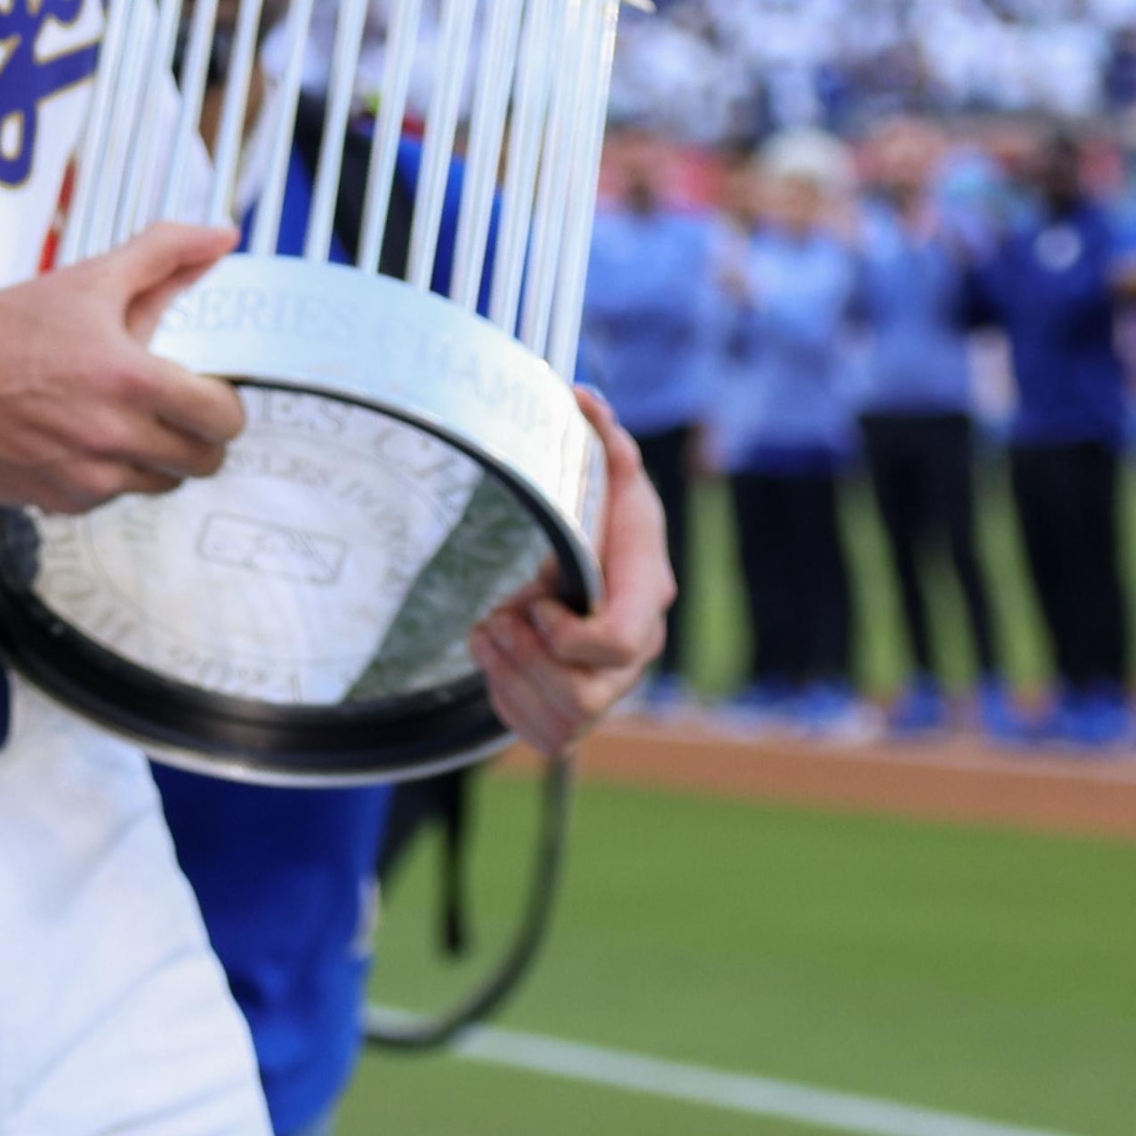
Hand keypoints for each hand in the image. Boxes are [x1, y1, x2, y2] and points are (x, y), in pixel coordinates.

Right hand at [0, 223, 248, 513]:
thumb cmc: (3, 329)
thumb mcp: (89, 279)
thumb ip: (164, 254)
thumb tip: (220, 239)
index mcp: (133, 381)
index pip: (223, 419)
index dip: (224, 406)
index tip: (207, 392)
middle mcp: (115, 437)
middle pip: (202, 463)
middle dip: (197, 436)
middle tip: (174, 412)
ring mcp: (87, 476)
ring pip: (159, 484)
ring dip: (153, 459)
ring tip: (122, 422)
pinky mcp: (59, 500)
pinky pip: (109, 498)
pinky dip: (106, 475)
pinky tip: (79, 440)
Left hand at [470, 387, 672, 755]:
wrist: (593, 565)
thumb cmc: (600, 518)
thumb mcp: (601, 475)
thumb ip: (601, 441)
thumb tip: (582, 396)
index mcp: (647, 597)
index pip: (621, 640)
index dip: (571, 635)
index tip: (536, 602)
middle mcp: (636, 655)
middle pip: (588, 697)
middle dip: (529, 661)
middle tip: (497, 619)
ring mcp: (609, 689)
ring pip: (566, 724)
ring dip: (513, 681)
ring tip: (488, 634)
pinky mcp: (575, 711)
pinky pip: (546, 739)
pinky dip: (510, 707)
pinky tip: (492, 665)